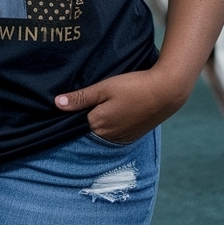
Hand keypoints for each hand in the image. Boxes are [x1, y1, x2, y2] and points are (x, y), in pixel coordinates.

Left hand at [54, 66, 188, 143]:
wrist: (166, 91)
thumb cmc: (133, 86)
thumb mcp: (104, 88)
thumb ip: (81, 97)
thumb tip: (57, 103)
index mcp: (98, 124)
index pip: (76, 122)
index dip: (74, 112)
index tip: (71, 103)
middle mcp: (108, 136)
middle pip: (89, 128)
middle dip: (86, 118)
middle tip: (88, 102)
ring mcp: (122, 138)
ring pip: (103, 132)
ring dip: (101, 123)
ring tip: (103, 106)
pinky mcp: (133, 136)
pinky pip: (116, 134)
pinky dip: (113, 125)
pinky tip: (116, 112)